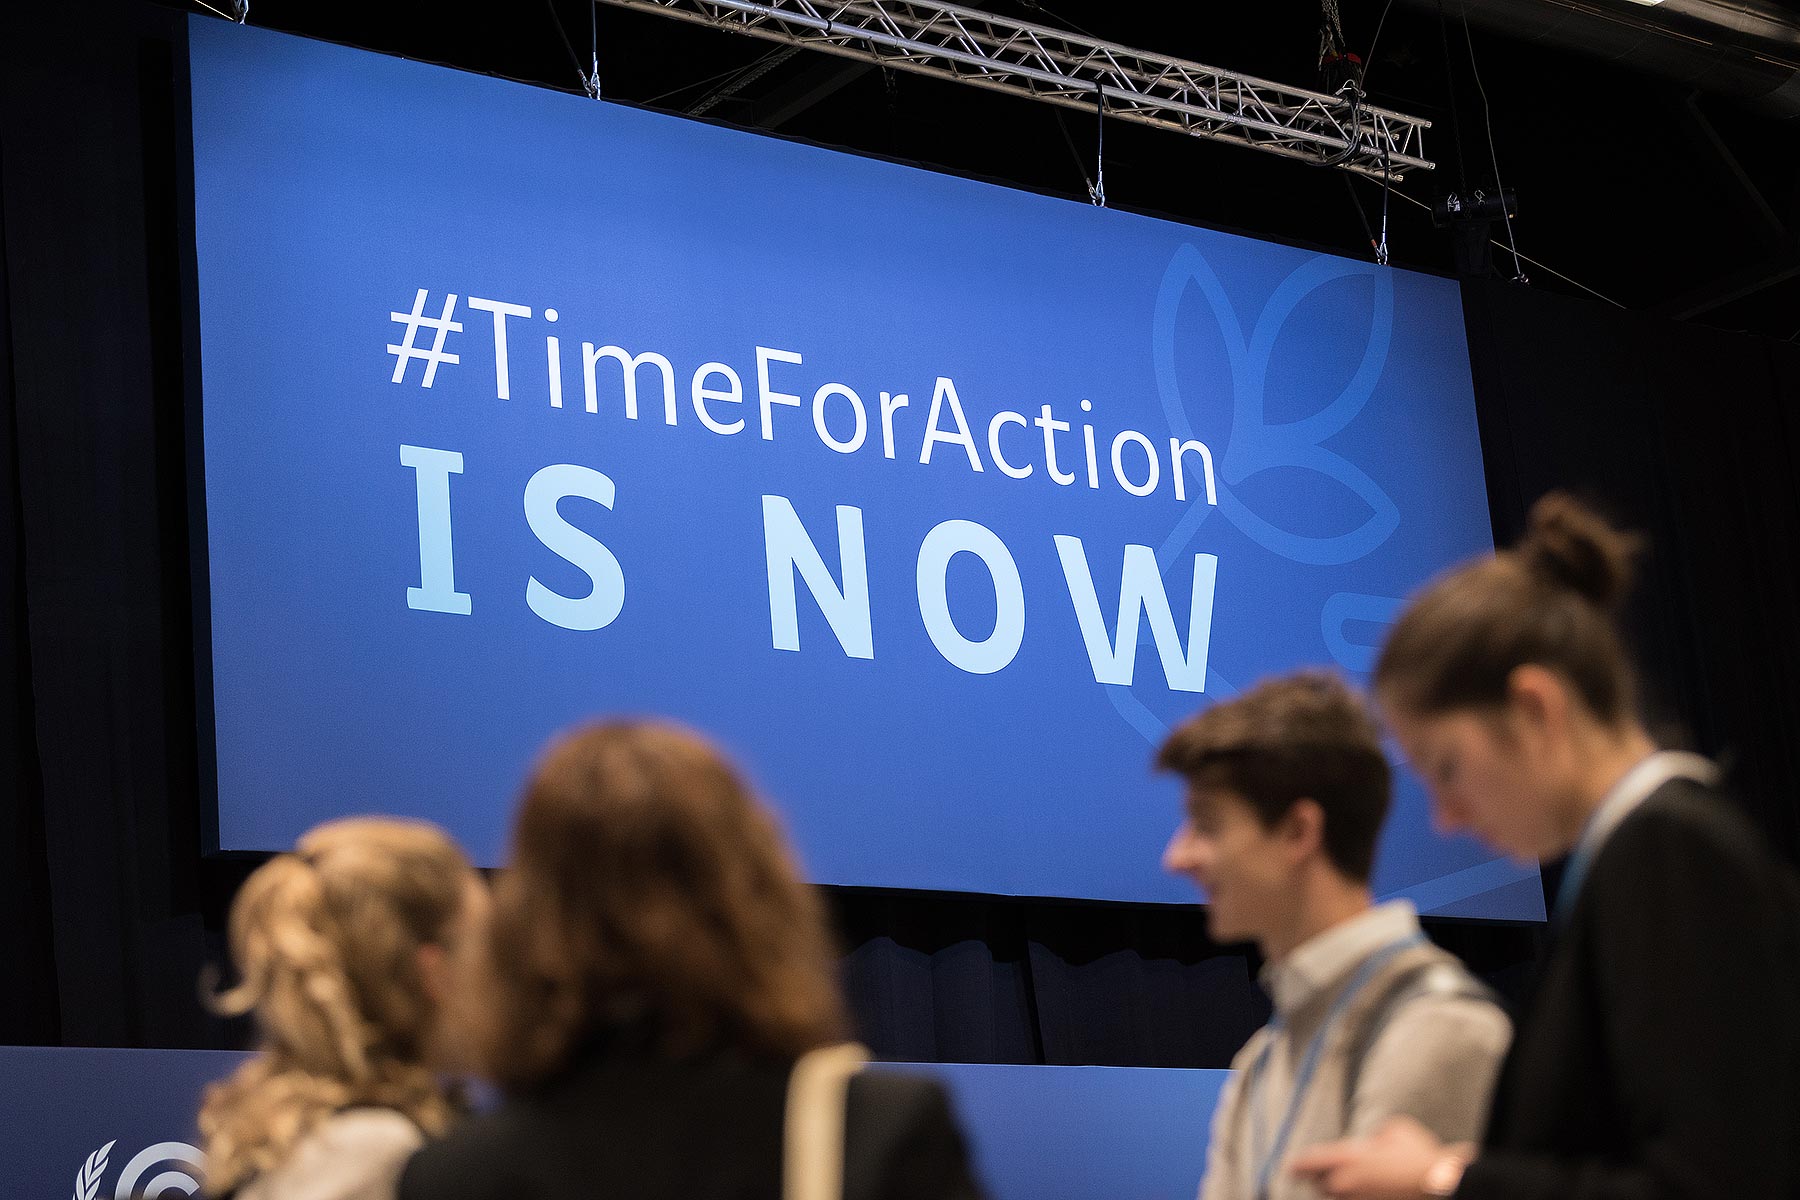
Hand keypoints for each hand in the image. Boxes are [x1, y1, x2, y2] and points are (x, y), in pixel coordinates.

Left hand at [1289, 1116, 1457, 1199]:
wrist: (1440, 1184)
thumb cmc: (1419, 1155)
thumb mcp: (1395, 1130)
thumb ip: (1376, 1135)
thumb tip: (1372, 1141)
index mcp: (1349, 1159)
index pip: (1311, 1162)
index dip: (1298, 1165)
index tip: (1290, 1167)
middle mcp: (1349, 1183)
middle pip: (1321, 1184)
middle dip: (1319, 1179)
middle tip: (1319, 1175)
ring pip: (1336, 1197)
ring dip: (1337, 1190)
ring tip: (1347, 1182)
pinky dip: (1356, 1196)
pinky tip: (1365, 1190)